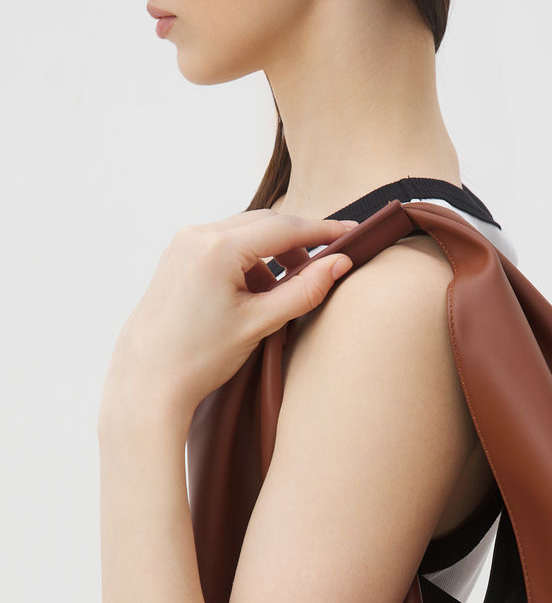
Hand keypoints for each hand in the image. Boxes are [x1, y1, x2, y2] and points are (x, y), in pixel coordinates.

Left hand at [102, 208, 358, 425]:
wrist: (148, 378)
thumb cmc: (199, 356)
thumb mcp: (259, 323)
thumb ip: (303, 291)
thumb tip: (340, 265)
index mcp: (218, 248)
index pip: (285, 228)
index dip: (324, 231)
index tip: (352, 233)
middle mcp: (197, 235)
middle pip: (265, 223)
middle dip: (300, 241)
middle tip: (330, 262)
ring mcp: (184, 243)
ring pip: (245, 233)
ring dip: (275, 253)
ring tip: (290, 288)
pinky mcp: (178, 255)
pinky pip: (225, 244)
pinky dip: (250, 260)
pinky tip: (259, 292)